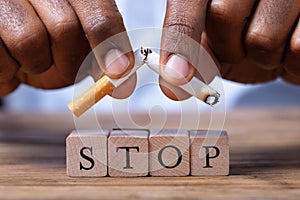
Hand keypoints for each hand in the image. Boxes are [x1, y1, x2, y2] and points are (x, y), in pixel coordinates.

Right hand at [0, 0, 135, 97]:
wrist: (6, 43)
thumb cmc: (45, 43)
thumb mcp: (78, 48)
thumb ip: (101, 58)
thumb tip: (123, 87)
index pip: (98, 13)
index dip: (109, 42)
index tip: (118, 72)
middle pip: (65, 29)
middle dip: (67, 62)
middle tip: (58, 65)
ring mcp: (6, 0)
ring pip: (29, 41)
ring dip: (35, 66)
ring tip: (29, 60)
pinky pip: (1, 58)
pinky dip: (8, 72)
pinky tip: (9, 60)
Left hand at [160, 0, 299, 99]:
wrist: (292, 31)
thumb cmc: (248, 33)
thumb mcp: (216, 41)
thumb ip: (194, 53)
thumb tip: (173, 84)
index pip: (187, 2)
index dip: (180, 39)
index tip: (175, 76)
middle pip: (223, 17)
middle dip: (228, 48)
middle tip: (242, 46)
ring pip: (262, 39)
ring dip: (263, 58)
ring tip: (274, 42)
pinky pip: (298, 50)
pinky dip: (291, 64)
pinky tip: (293, 45)